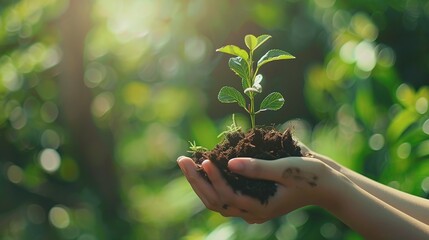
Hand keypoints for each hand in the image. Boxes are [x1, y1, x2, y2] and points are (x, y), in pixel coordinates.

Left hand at [177, 156, 340, 222]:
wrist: (326, 184)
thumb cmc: (310, 176)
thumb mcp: (286, 169)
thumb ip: (258, 168)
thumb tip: (229, 163)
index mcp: (260, 208)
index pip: (227, 196)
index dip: (213, 178)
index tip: (205, 158)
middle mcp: (252, 211)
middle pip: (215, 201)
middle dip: (196, 180)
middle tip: (182, 159)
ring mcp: (251, 206)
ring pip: (217, 200)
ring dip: (200, 182)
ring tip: (186, 163)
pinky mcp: (252, 197)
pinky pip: (225, 193)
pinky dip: (212, 181)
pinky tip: (205, 166)